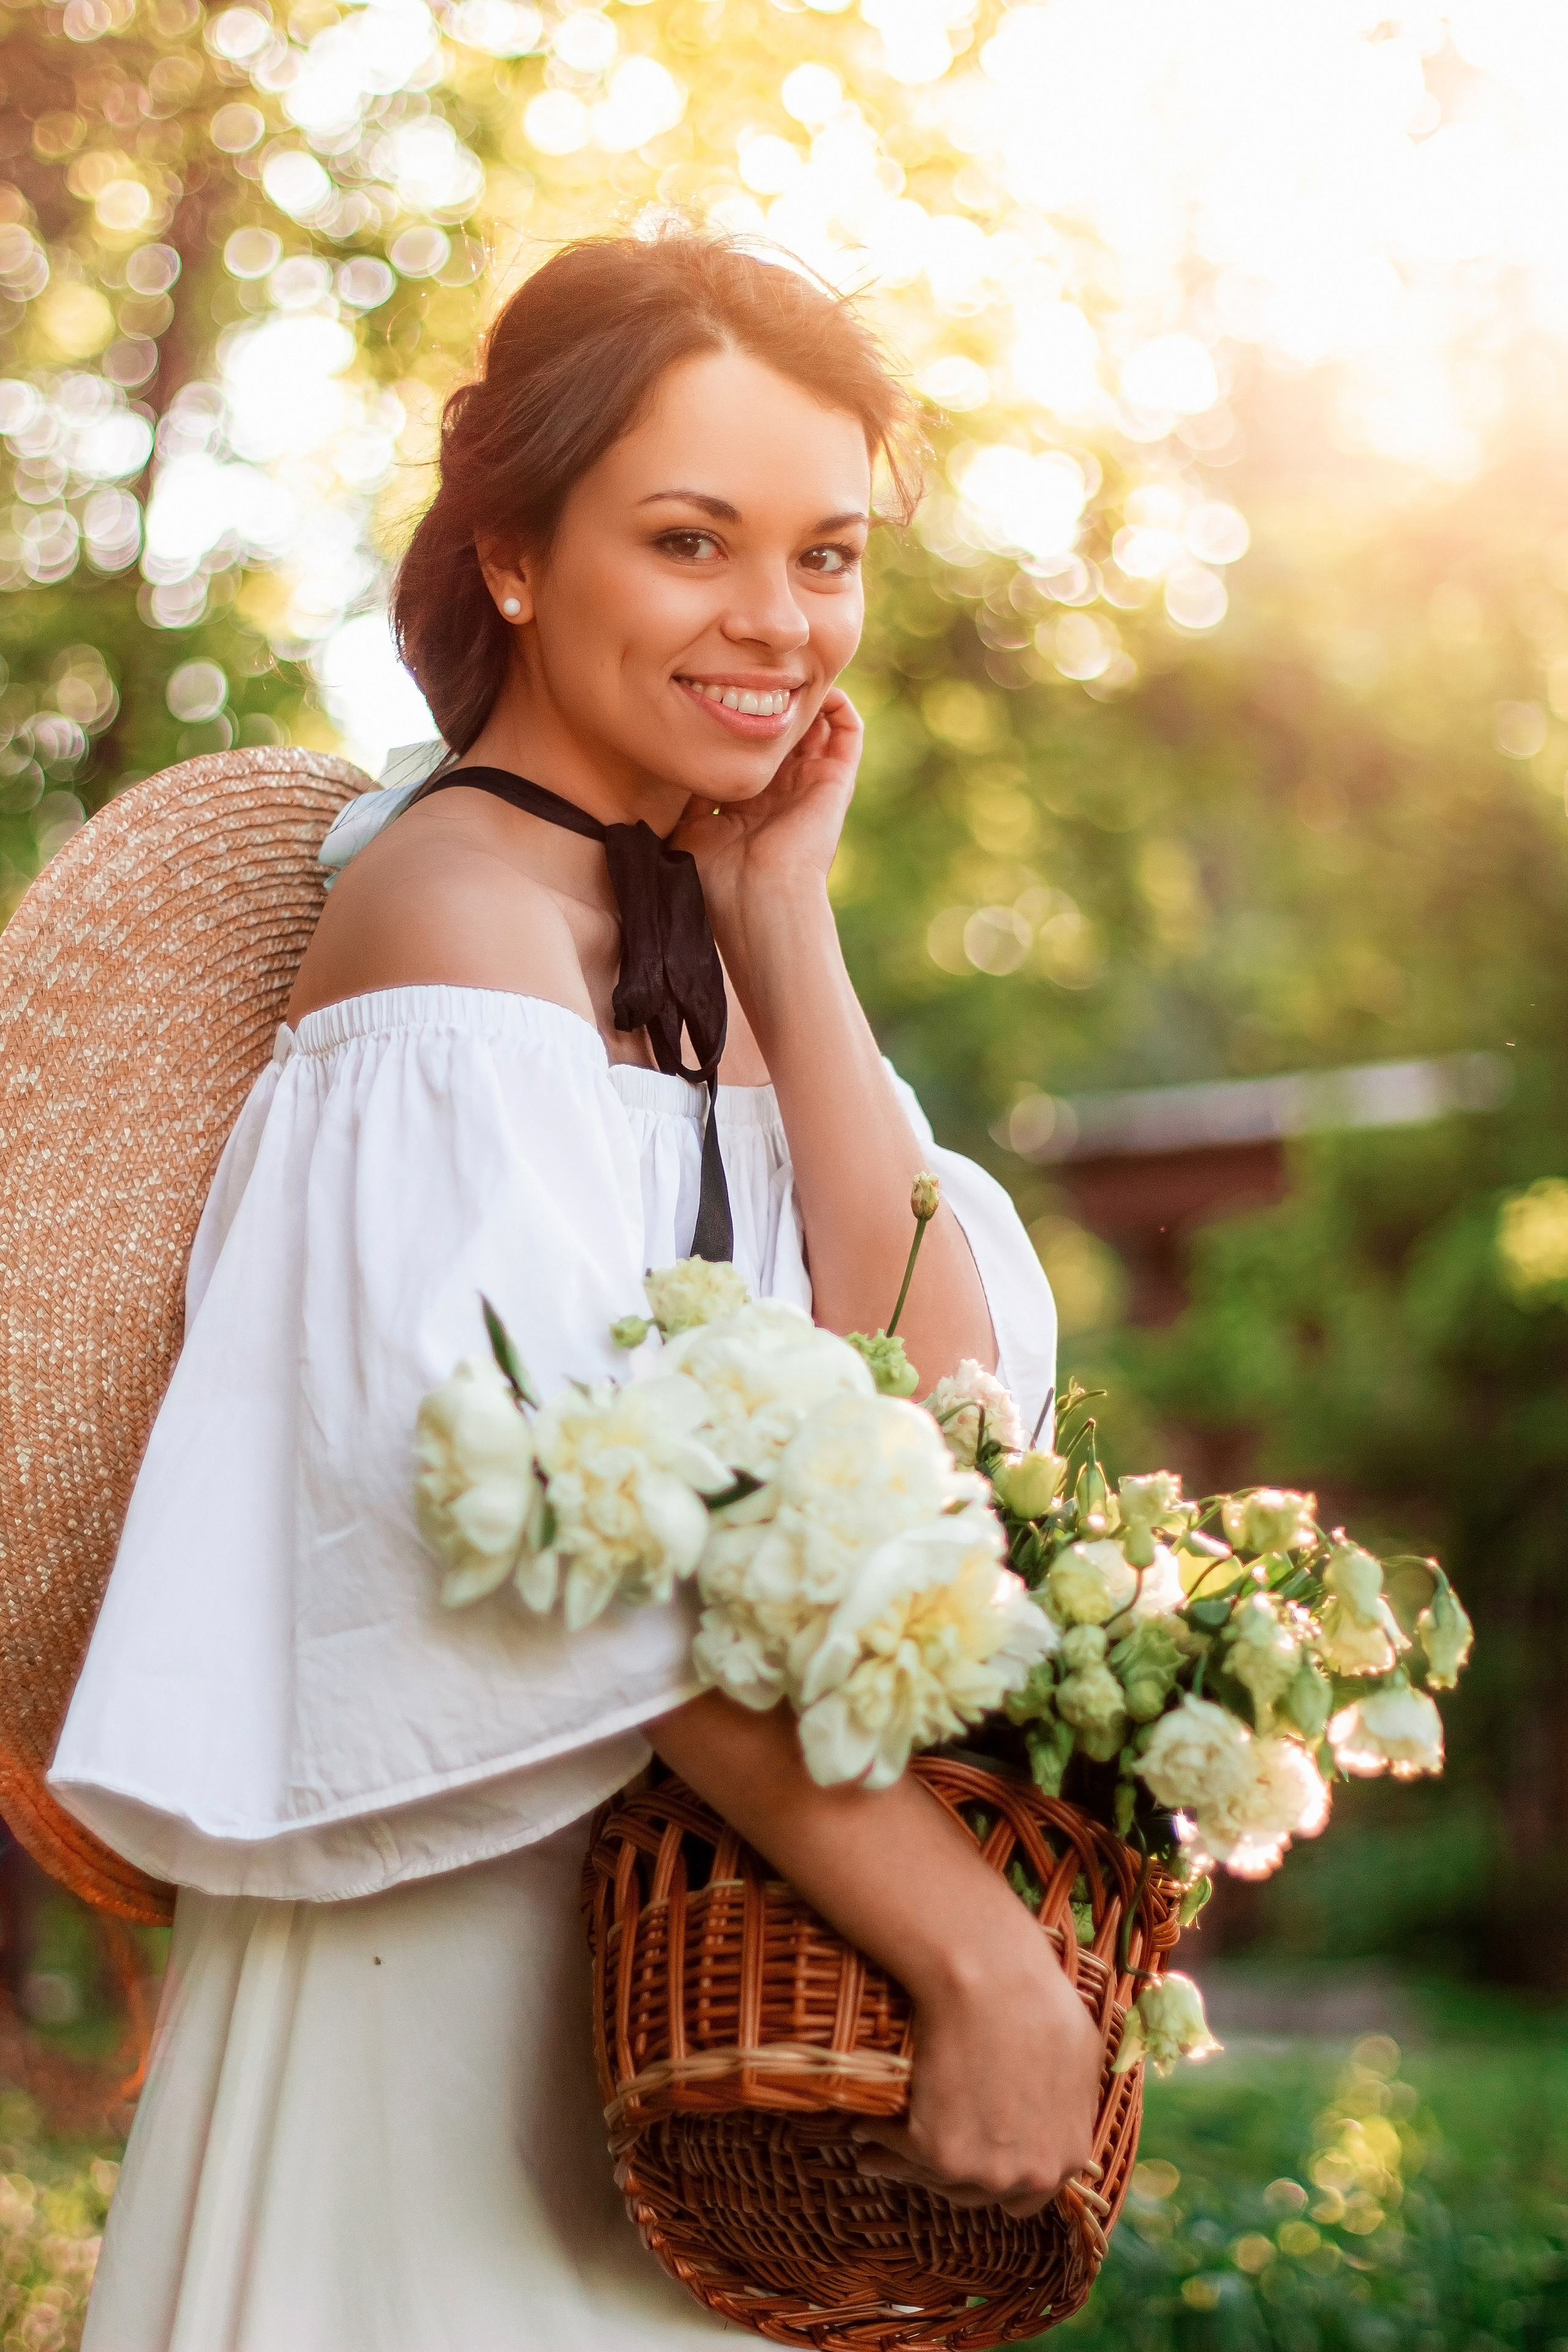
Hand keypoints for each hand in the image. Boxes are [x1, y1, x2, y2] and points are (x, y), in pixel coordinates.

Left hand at [670, 687, 861, 935]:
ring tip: (788, 671)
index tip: (721, 692)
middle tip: (754, 671)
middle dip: (772, 703)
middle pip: (784, 737)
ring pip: (818, 729)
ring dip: (807, 699)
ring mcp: (811, 786)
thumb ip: (684, 800)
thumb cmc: (720, 877)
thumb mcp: (689, 831)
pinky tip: (818, 685)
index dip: (739, 724)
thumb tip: (668, 770)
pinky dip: (839, 705)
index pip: (750, 755)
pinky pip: (849, 733)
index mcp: (749, 807)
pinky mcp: (837, 782)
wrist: (758, 895)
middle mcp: (783, 794)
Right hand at [850, 1930, 1101, 2219]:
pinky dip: (880, 2140)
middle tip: (922, 2158)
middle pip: (981, 2193)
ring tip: (875, 2152)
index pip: (1028, 2190)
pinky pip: (902, 2153)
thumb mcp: (1080, 2053)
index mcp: (1068, 2156)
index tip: (971, 2153)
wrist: (990, 1981)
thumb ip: (1073, 2096)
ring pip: (939, 2181)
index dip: (998, 2169)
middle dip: (951, 2175)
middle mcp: (1030, 2175)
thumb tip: (1060, 2104)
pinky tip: (864, 2127)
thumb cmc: (1039, 2002)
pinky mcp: (941, 2156)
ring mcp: (987, 2171)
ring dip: (907, 2165)